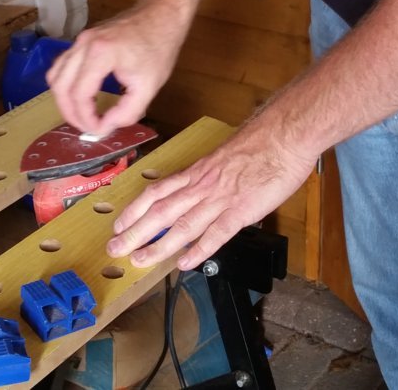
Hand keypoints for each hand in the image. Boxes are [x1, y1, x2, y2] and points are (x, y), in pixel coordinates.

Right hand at [45, 3, 188, 135]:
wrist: (160, 15)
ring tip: (81, 115)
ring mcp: (80, 39)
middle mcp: (83, 44)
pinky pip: (62, 66)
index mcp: (100, 54)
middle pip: (60, 86)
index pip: (79, 95)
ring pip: (55, 75)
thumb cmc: (158, 48)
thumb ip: (127, 112)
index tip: (98, 130)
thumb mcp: (149, 86)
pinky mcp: (81, 40)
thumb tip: (105, 127)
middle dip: (70, 113)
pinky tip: (80, 96)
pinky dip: (65, 85)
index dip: (85, 118)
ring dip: (64, 99)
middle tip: (86, 128)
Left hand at [106, 121, 315, 270]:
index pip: (157, 191)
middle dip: (135, 231)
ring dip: (158, 245)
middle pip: (161, 211)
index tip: (119, 224)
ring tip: (139, 260)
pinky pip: (216, 233)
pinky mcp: (241, 210)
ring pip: (182, 225)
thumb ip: (212, 177)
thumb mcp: (225, 157)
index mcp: (198, 172)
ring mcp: (220, 199)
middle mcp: (202, 186)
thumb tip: (204, 192)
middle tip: (115, 249)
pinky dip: (199, 249)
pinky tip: (186, 263)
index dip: (135, 209)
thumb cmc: (259, 143)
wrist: (283, 135)